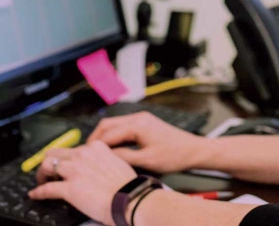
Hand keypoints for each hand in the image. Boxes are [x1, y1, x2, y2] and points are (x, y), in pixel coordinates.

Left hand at [29, 141, 136, 225]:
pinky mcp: (69, 188)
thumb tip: (99, 165)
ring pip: (47, 165)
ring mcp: (74, 171)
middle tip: (49, 172)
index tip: (66, 165)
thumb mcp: (118, 162)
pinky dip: (39, 192)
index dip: (67, 158)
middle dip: (49, 162)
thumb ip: (105, 159)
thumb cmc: (128, 185)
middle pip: (55, 152)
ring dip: (42, 174)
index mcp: (95, 147)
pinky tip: (35, 194)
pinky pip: (47, 189)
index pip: (73, 148)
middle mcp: (82, 155)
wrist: (129, 199)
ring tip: (42, 181)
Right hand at [87, 111, 207, 172]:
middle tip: (87, 154)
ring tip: (97, 153)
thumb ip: (124, 157)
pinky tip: (112, 149)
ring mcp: (141, 119)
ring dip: (105, 137)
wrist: (193, 150)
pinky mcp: (145, 123)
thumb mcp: (147, 160)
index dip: (95, 145)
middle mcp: (137, 118)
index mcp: (137, 125)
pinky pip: (123, 127)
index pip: (108, 133)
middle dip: (96, 138)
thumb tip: (105, 158)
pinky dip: (114, 136)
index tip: (84, 157)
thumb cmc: (174, 156)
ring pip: (114, 125)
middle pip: (107, 124)